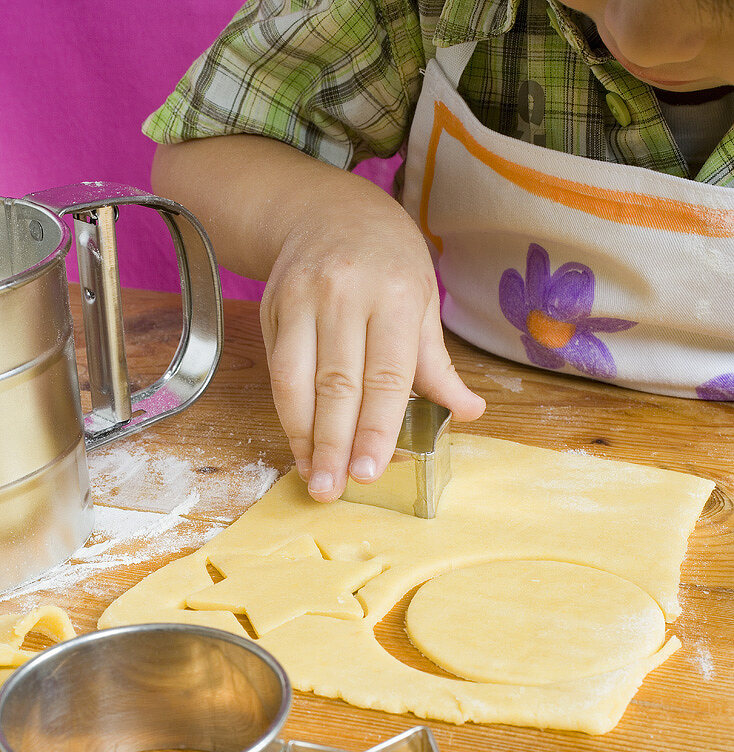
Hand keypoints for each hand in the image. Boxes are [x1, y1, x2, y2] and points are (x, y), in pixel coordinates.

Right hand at [260, 183, 484, 501]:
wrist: (326, 209)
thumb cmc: (387, 260)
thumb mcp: (423, 298)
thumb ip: (437, 363)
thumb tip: (469, 412)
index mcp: (395, 294)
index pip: (385, 374)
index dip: (376, 427)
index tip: (371, 470)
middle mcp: (345, 294)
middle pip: (337, 383)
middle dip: (336, 443)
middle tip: (335, 489)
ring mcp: (302, 299)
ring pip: (297, 381)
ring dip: (305, 438)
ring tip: (315, 480)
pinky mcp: (272, 308)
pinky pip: (277, 372)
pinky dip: (288, 416)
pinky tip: (300, 447)